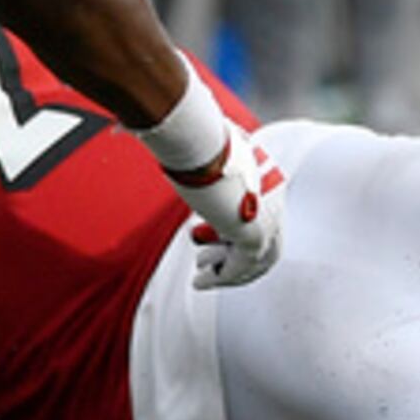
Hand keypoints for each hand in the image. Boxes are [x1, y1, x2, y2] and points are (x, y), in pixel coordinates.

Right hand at [166, 113, 286, 286]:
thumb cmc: (195, 138)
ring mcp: (270, 219)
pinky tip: (200, 283)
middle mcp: (275, 200)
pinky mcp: (256, 236)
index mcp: (266, 176)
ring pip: (257, 259)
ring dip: (228, 270)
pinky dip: (222, 277)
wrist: (204, 144)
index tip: (202, 232)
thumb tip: (145, 137)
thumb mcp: (198, 147)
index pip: (259, 213)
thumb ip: (191, 154)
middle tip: (205, 260)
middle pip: (265, 241)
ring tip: (201, 276)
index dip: (232, 229)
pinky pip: (241, 265)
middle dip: (233, 254)